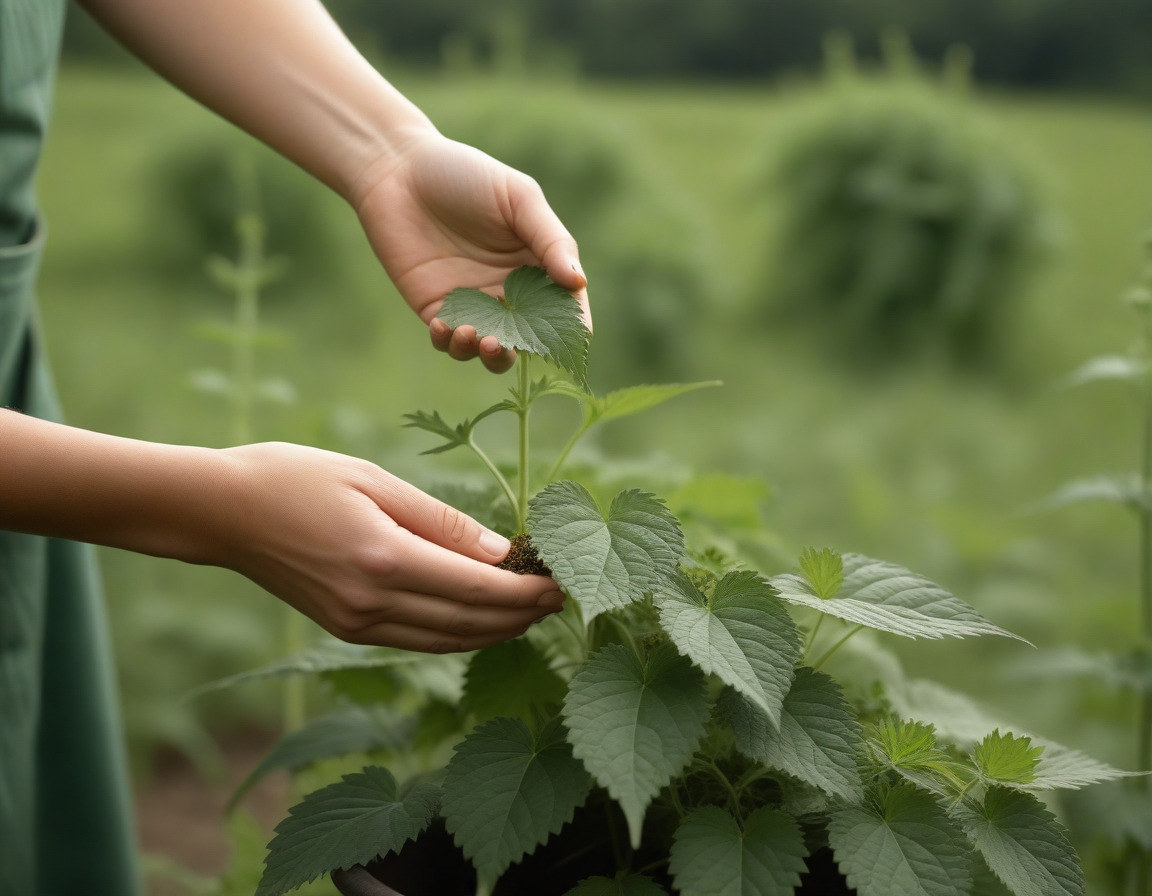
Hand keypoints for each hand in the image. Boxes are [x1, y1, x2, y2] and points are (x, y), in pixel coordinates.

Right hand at [216, 441, 563, 652]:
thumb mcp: (374, 481)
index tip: (561, 584)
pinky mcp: (346, 628)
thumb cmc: (297, 478)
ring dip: (494, 631)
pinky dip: (457, 634)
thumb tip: (501, 552)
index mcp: (384, 559)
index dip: (525, 593)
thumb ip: (441, 521)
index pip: (476, 588)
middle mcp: (373, 602)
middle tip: (560, 598)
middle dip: (521, 615)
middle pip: (468, 622)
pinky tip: (481, 620)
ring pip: (446, 640)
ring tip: (531, 612)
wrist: (223, 511)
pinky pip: (416, 640)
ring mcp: (356, 623)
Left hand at [353, 130, 589, 372]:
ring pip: (490, 349)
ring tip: (473, 336)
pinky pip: (448, 342)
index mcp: (537, 264)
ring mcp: (472, 304)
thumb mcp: (518, 197)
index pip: (565, 305)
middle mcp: (509, 290)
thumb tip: (577, 282)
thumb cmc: (464, 174)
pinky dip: (450, 343)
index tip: (576, 336)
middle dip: (525, 349)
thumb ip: (550, 239)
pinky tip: (444, 325)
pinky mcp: (436, 309)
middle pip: (530, 338)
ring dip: (487, 354)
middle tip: (510, 342)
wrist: (397, 170)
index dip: (573, 325)